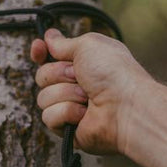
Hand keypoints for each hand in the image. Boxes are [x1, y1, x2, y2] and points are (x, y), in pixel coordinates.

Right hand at [31, 29, 152, 153]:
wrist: (127, 107)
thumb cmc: (114, 74)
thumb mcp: (88, 45)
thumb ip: (64, 43)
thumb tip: (50, 37)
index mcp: (82, 65)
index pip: (50, 58)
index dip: (40, 53)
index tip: (39, 47)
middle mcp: (75, 86)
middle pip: (42, 76)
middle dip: (58, 73)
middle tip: (78, 76)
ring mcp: (71, 108)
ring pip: (43, 98)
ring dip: (64, 94)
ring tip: (87, 98)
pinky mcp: (68, 129)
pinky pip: (49, 117)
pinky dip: (66, 112)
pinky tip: (83, 114)